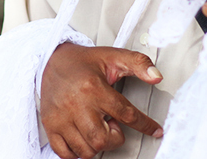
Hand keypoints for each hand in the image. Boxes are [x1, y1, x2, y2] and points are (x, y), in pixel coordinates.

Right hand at [40, 43, 163, 158]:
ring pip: (85, 150)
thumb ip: (138, 63)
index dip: (145, 125)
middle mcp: (76, 104)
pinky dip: (77, 152)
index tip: (154, 130)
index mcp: (93, 88)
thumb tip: (156, 77)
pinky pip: (65, 154)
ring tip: (96, 127)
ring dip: (96, 145)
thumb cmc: (83, 62)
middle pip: (102, 140)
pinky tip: (83, 138)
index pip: (126, 114)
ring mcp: (61, 117)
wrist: (51, 60)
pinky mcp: (50, 125)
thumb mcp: (113, 56)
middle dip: (114, 138)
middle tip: (111, 123)